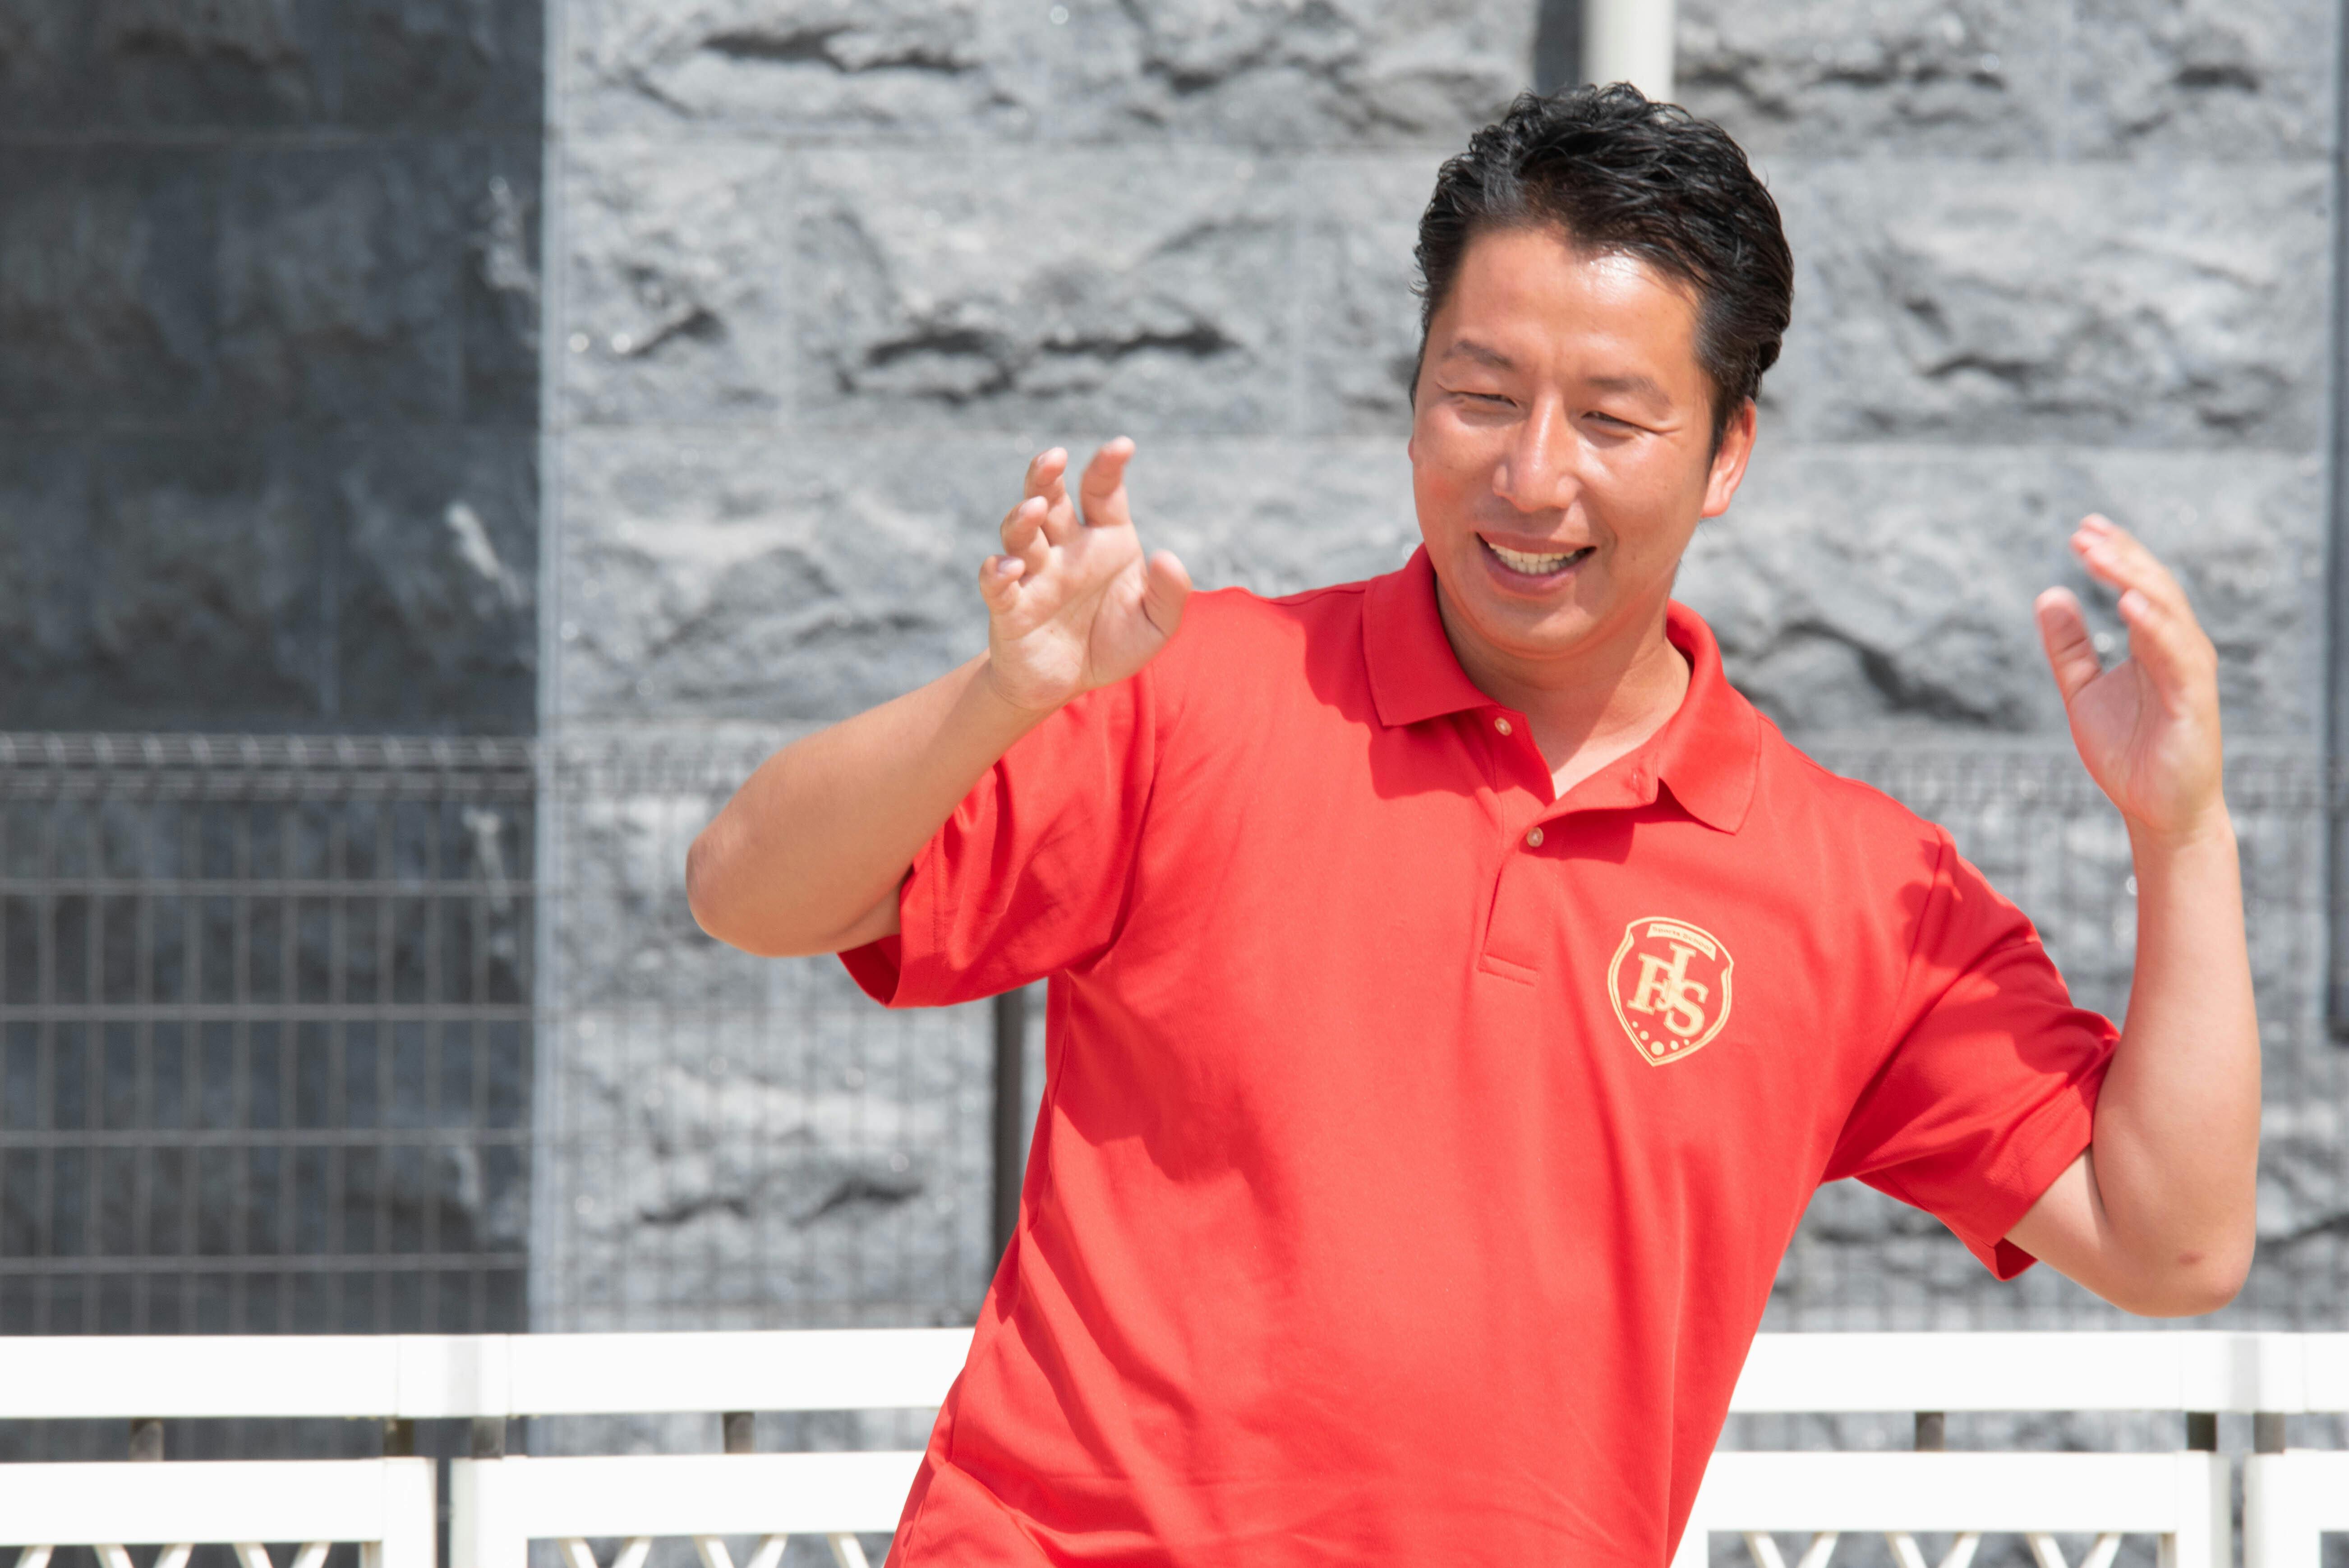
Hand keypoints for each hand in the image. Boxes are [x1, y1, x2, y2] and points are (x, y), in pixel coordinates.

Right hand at [978, 439, 1192, 713]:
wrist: (1068, 685)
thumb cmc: (1111, 643)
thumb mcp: (1155, 625)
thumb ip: (1168, 594)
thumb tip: (1167, 558)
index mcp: (1103, 538)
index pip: (1101, 491)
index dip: (1107, 466)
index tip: (1122, 446)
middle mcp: (1064, 548)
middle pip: (1048, 498)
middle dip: (1047, 475)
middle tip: (1055, 457)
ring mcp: (1034, 574)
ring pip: (1020, 533)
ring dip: (1023, 517)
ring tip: (1034, 508)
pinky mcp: (1010, 607)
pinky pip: (997, 584)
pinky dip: (998, 573)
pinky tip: (1010, 568)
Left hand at [2034, 516, 2224, 843]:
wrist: (2156, 811)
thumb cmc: (2127, 753)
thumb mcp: (2082, 691)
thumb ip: (2068, 646)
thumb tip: (2049, 594)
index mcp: (2153, 644)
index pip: (2137, 586)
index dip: (2114, 556)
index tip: (2083, 529)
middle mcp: (2177, 650)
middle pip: (2153, 589)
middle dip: (2120, 557)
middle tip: (2083, 532)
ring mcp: (2188, 671)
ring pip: (2166, 611)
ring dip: (2133, 579)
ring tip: (2099, 555)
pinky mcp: (2194, 698)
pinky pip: (2175, 654)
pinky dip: (2154, 625)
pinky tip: (2128, 603)